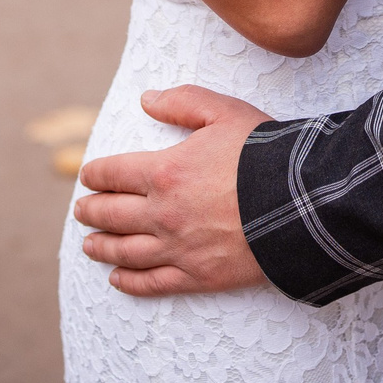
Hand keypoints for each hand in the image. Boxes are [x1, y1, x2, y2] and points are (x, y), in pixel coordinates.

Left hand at [73, 85, 270, 296]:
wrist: (300, 204)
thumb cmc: (264, 153)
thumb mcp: (224, 112)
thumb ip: (182, 102)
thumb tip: (147, 100)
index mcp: (164, 171)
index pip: (112, 174)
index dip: (94, 174)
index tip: (87, 176)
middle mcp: (162, 213)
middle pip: (111, 214)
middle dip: (91, 210)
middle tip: (82, 209)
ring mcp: (177, 248)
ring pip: (125, 251)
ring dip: (101, 246)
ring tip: (89, 244)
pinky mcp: (197, 275)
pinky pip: (152, 283)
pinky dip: (129, 282)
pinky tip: (117, 279)